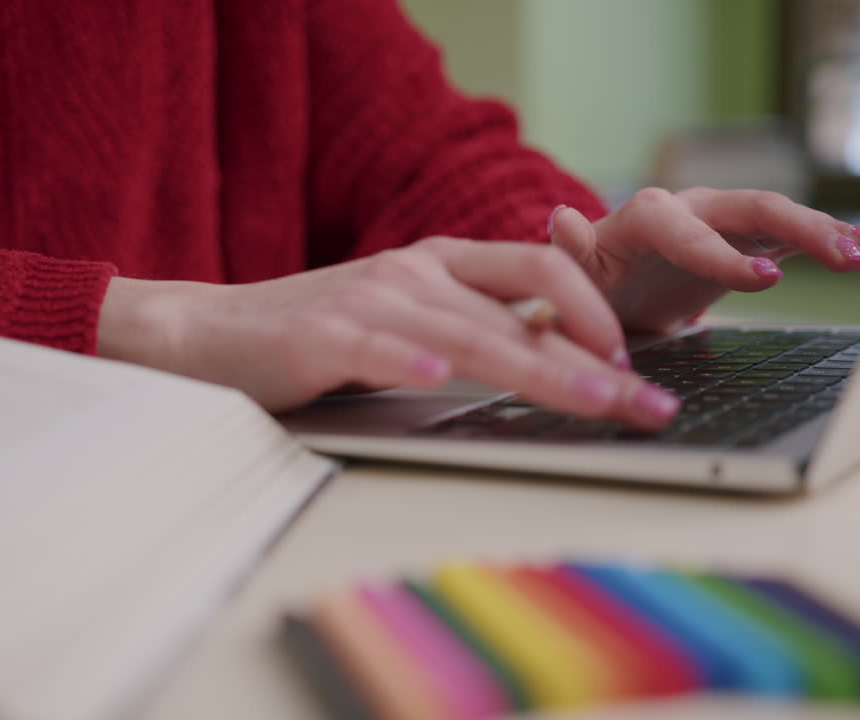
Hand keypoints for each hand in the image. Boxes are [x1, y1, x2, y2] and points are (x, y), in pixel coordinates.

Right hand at [97, 237, 681, 427]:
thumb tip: (552, 350)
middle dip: (598, 356)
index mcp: (442, 264)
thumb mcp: (408, 319)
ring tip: (596, 399)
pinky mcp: (323, 336)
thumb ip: (471, 325)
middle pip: (527, 307)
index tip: (635, 363)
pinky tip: (440, 377)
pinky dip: (412, 359)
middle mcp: (416, 274)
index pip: (541, 274)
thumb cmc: (316, 334)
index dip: (597, 313)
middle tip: (649, 402)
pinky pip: (378, 347)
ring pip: (473, 332)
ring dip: (542, 368)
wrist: (211, 332)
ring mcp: (371, 302)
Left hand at [550, 188, 859, 332]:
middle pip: (749, 207)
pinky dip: (827, 239)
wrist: (609, 291)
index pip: (686, 228)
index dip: (725, 253)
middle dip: (798, 230)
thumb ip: (571, 252)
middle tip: (842, 257)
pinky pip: (791, 236)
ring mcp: (723, 221)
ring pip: (778, 216)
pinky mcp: (746, 240)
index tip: (765, 277)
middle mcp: (691, 208)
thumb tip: (561, 217)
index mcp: (646, 218)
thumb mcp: (573, 277)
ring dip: (824, 232)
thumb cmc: (591, 285)